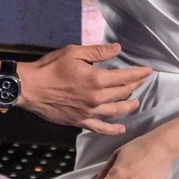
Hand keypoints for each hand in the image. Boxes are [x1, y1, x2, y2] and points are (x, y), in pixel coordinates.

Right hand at [19, 42, 150, 135]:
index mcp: (96, 79)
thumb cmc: (50, 68)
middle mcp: (96, 97)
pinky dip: (113, 129)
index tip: (148, 71)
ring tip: (136, 101)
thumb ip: (98, 52)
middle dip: (135, 86)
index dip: (138, 73)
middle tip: (141, 81)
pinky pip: (101, 128)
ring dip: (129, 106)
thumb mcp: (74, 53)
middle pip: (123, 93)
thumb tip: (117, 49)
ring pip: (116, 111)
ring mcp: (89, 111)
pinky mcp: (80, 121)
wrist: (30, 88)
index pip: (125, 77)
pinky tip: (122, 128)